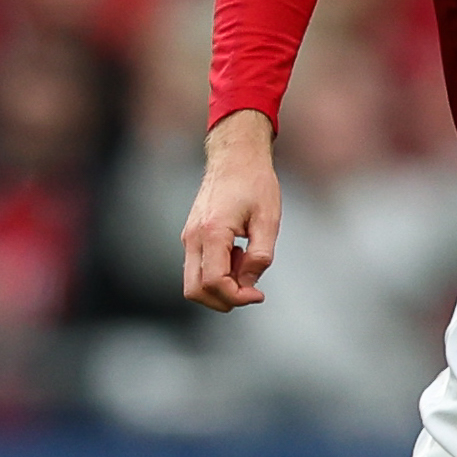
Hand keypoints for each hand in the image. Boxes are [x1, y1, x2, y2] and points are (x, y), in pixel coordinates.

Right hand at [180, 111, 282, 309]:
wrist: (235, 157)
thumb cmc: (255, 183)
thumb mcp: (269, 220)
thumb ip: (260, 256)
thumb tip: (249, 285)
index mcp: (212, 232)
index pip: (214, 282)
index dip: (237, 297)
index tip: (258, 294)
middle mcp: (193, 237)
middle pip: (194, 291)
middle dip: (223, 300)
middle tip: (251, 288)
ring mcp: (188, 237)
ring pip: (193, 282)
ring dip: (221, 286)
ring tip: (246, 261)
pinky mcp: (191, 236)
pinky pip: (198, 268)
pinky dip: (217, 273)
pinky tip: (238, 254)